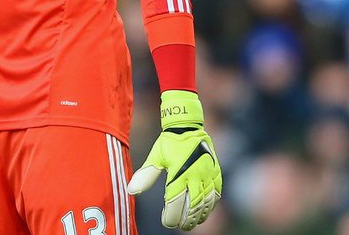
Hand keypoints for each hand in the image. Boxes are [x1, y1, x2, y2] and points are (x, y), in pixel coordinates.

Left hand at [127, 90, 221, 229]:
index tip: (167, 222)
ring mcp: (208, 173)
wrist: (187, 125)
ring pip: (206, 202)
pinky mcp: (216, 172)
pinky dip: (211, 205)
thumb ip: (146, 174)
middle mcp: (195, 174)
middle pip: (193, 205)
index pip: (175, 201)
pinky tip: (205, 211)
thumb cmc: (169, 142)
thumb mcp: (156, 156)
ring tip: (192, 222)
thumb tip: (131, 190)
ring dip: (200, 215)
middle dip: (187, 219)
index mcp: (179, 172)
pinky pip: (216, 193)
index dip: (171, 215)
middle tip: (181, 226)